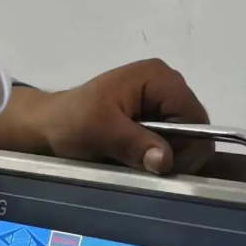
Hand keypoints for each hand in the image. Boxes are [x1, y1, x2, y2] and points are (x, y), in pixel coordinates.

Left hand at [0, 61, 209, 176]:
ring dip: (169, 156)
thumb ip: (134, 144)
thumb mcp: (100, 132)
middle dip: (179, 153)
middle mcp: (167, 83)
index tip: (163, 168)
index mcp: (158, 78)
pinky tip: (140, 158)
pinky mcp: (156, 114)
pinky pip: (174, 140)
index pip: (195, 116)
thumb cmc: (71, 122)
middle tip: (148, 168)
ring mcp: (162, 99)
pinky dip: (161, 154)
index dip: (189, 146)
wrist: (50, 124)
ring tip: (140, 162)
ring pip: (187, 137)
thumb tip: (166, 161)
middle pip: (196, 127)